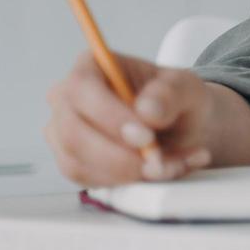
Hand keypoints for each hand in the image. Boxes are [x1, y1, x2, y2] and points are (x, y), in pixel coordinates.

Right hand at [44, 49, 214, 185]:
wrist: (179, 124)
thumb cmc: (175, 98)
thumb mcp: (186, 86)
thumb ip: (171, 93)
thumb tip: (146, 109)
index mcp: (91, 66)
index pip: (83, 90)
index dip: (110, 117)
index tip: (146, 137)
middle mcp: (67, 99)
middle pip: (73, 134)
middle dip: (118, 156)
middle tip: (158, 162)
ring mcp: (64, 133)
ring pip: (77, 164)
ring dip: (127, 173)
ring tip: (171, 165)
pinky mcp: (72, 162)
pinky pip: (89, 181)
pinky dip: (126, 183)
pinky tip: (159, 172)